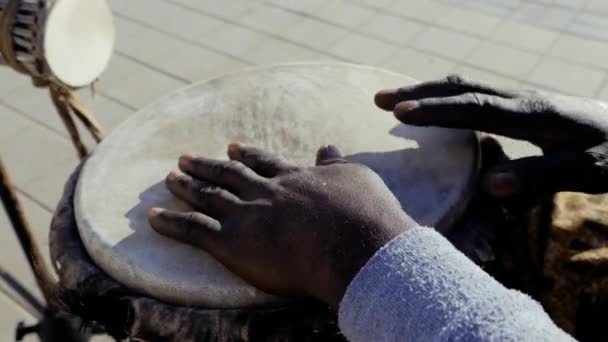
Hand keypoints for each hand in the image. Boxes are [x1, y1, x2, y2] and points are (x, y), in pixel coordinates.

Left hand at [148, 144, 414, 305]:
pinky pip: (194, 230)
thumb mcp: (355, 177)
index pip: (264, 163)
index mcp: (295, 178)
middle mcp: (266, 192)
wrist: (357, 244)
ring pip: (208, 196)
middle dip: (207, 165)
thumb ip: (336, 163)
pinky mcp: (233, 243)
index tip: (231, 146)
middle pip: (229, 174)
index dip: (246, 155)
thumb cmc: (365, 214)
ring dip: (186, 186)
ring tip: (169, 177)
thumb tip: (327, 146)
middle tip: (186, 158)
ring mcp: (247, 215)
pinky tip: (153, 216)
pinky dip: (171, 222)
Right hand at [375, 75, 607, 197]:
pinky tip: (438, 108)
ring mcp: (521, 100)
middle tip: (378, 99)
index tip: (397, 111)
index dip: (435, 109)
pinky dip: (447, 97)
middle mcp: (521, 100)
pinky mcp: (523, 107)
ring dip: (429, 91)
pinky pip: (476, 95)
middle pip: (462, 88)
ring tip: (396, 99)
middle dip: (418, 91)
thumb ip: (540, 178)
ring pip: (467, 87)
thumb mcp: (587, 172)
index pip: (474, 107)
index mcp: (532, 114)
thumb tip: (490, 187)